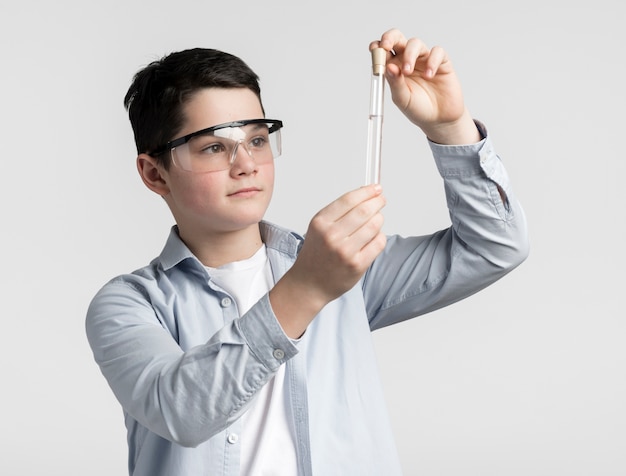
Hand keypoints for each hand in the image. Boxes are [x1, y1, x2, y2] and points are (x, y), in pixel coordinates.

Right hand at [269, 185, 385, 336]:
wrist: (309, 283)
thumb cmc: (316, 253)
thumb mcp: (319, 227)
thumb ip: (339, 211)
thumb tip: (366, 194)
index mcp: (320, 223)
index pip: (349, 200)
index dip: (366, 191)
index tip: (376, 188)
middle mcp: (332, 236)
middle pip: (364, 210)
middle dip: (377, 202)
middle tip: (381, 200)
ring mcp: (345, 251)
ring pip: (374, 225)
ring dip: (379, 219)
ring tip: (375, 221)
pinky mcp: (357, 265)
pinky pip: (378, 242)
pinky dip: (380, 236)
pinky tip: (373, 237)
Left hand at [371, 29, 480, 144]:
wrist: (439, 120)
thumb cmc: (418, 109)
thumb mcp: (402, 99)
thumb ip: (394, 83)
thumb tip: (388, 67)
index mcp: (394, 67)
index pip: (383, 50)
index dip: (378, 47)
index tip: (375, 50)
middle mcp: (408, 60)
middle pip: (397, 38)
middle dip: (390, 38)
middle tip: (386, 46)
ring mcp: (424, 59)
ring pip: (415, 43)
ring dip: (409, 54)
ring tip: (408, 71)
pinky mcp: (442, 62)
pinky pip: (437, 52)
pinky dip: (432, 61)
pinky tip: (429, 75)